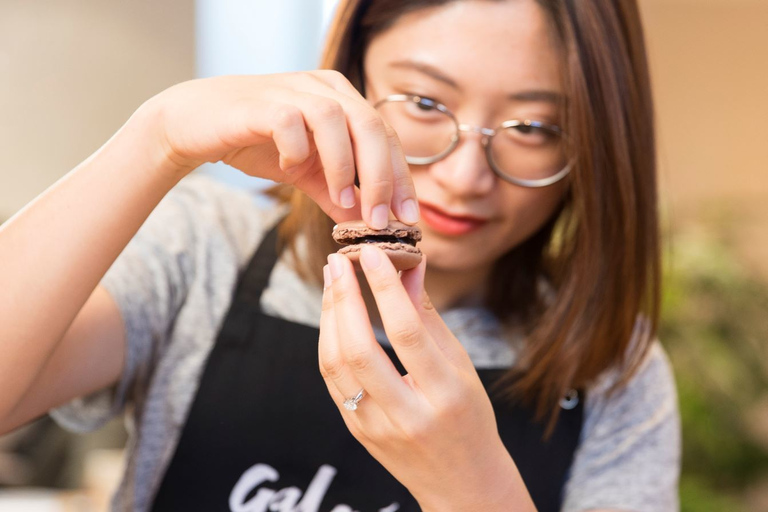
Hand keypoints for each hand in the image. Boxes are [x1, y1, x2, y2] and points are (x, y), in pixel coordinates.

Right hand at [132, 71, 417, 227]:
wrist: (196, 124)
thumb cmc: (257, 142)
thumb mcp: (306, 172)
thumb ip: (337, 193)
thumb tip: (369, 224)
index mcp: (343, 100)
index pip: (386, 136)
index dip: (400, 177)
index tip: (408, 216)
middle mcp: (324, 88)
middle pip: (371, 125)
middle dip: (382, 176)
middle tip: (381, 219)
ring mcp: (294, 89)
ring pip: (336, 120)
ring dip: (345, 166)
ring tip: (343, 200)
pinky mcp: (262, 101)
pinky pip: (291, 122)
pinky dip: (298, 150)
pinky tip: (290, 169)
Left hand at [318, 246, 535, 510]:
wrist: (462, 484)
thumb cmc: (469, 419)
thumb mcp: (461, 367)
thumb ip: (429, 318)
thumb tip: (410, 267)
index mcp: (445, 395)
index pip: (407, 333)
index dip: (385, 288)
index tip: (370, 253)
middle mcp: (407, 414)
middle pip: (361, 349)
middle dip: (344, 298)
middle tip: (339, 260)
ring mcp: (376, 428)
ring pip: (337, 365)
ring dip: (329, 316)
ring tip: (333, 280)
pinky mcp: (357, 432)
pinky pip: (333, 381)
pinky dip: (329, 342)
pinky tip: (333, 315)